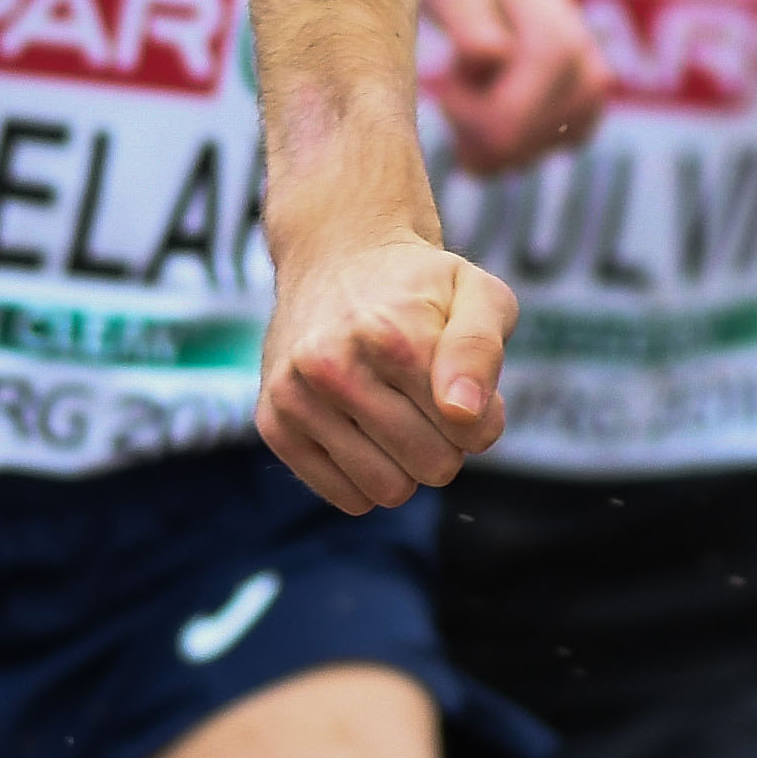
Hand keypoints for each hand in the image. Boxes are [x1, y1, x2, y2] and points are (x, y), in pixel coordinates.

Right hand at [259, 220, 515, 511]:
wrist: (336, 259)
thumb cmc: (420, 288)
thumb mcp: (477, 294)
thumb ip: (482, 350)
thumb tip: (462, 414)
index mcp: (393, 335)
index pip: (471, 431)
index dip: (482, 416)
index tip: (464, 385)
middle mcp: (332, 366)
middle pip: (433, 466)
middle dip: (447, 442)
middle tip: (428, 398)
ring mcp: (296, 396)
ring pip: (388, 491)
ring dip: (407, 464)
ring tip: (398, 413)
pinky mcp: (274, 424)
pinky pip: (349, 498)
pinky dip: (369, 477)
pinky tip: (364, 429)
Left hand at [423, 0, 607, 174]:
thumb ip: (469, 18)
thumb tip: (489, 56)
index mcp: (559, 45)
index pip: (505, 130)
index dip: (459, 112)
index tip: (449, 66)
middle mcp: (590, 77)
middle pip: (508, 151)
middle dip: (467, 120)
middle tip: (461, 67)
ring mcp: (592, 101)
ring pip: (515, 160)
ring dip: (480, 127)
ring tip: (478, 72)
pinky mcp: (584, 117)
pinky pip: (527, 157)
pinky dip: (498, 136)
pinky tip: (491, 93)